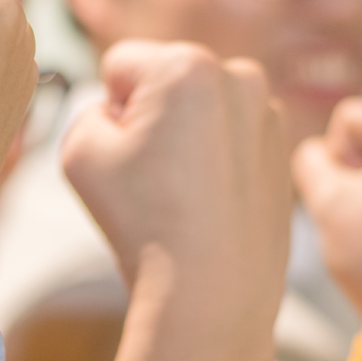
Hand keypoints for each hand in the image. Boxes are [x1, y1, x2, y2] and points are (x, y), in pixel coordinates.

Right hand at [62, 40, 293, 360]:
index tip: (126, 156)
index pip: (121, 65)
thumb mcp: (78, 152)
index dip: (109, 110)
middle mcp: (239, 77)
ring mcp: (269, 115)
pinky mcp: (282, 152)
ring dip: (186, 137)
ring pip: (202, 110)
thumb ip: (88, 110)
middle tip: (152, 177)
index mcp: (187, 65)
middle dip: (152, 117)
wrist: (210, 295)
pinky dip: (216, 162)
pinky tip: (208, 205)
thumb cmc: (144, 223)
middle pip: (167, 82)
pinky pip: (231, 140)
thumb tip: (122, 112)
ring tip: (181, 194)